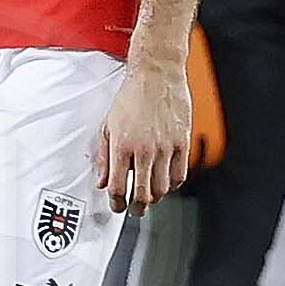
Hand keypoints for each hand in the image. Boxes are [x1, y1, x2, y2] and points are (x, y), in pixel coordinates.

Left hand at [97, 50, 193, 209]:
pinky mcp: (182, 142)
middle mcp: (144, 149)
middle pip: (143, 194)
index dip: (117, 203)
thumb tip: (102, 180)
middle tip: (135, 210)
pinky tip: (167, 182)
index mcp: (122, 145)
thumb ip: (104, 156)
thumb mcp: (108, 125)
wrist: (156, 75)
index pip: (118, 187)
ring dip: (156, 197)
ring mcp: (165, 147)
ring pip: (163, 188)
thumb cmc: (132, 96)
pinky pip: (180, 174)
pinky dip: (173, 184)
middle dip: (137, 208)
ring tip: (151, 196)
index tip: (117, 206)